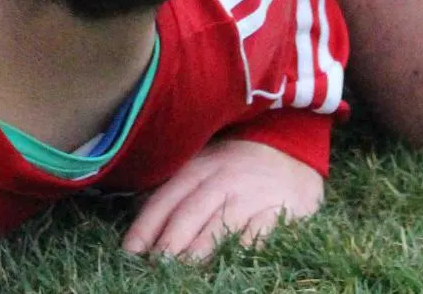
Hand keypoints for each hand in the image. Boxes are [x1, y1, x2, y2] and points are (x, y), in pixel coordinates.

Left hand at [121, 138, 324, 261]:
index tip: (130, 251)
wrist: (292, 150)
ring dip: (199, 252)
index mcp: (198, 168)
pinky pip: (256, 234)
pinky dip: (239, 250)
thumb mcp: (204, 164)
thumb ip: (177, 187)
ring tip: (182, 272)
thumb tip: (141, 215)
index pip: (166, 198)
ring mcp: (250, 195)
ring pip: (219, 226)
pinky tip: (226, 264)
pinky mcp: (277, 211)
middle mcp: (222, 179)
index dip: (146, 225)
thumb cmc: (237, 165)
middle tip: (155, 266)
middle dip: (169, 243)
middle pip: (189, 213)